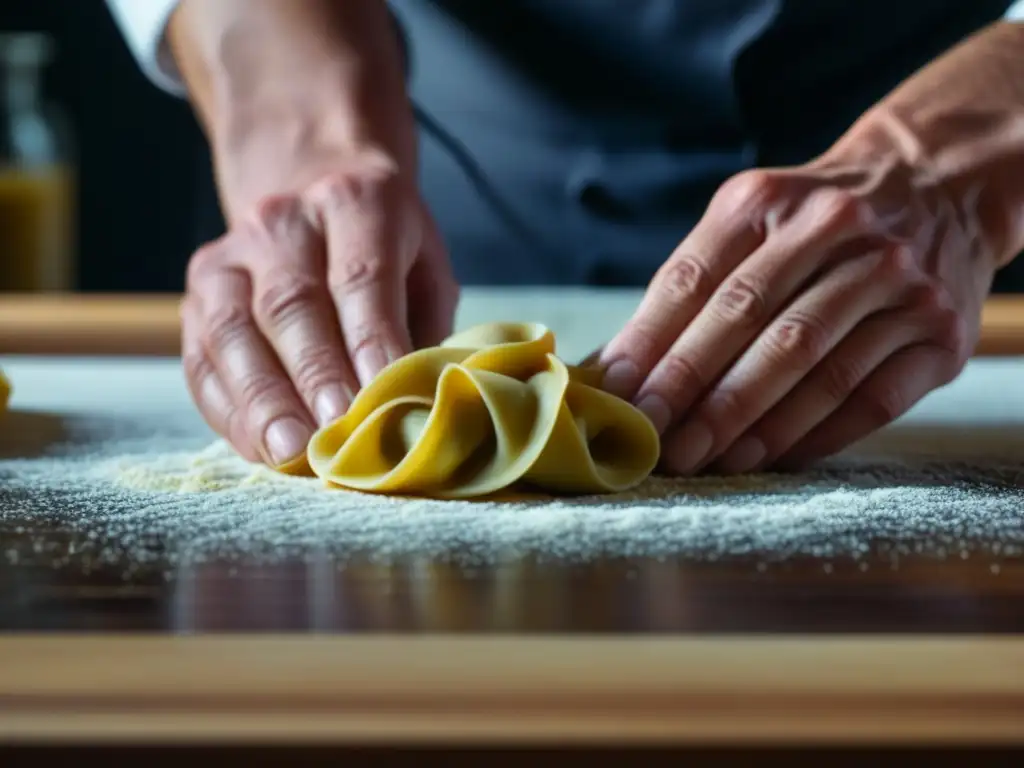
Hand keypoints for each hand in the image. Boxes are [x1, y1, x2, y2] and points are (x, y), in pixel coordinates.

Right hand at [179, 154, 458, 468]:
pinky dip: (229, 410)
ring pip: (233, 332)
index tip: (381, 400)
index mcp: (354, 202)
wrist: (311, 193)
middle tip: (333, 435)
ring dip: (262, 401)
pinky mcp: (195, 295)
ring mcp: (228, 257)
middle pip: (290, 304)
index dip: (369, 342)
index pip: (360, 278)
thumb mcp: (425, 270)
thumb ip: (423, 330)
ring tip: (289, 453)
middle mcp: (282, 222)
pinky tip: (259, 447)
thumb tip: (417, 408)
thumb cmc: (386, 251)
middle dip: (313, 377)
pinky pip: (202, 359)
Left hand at [598, 128, 996, 475]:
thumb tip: (616, 369)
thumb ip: (687, 290)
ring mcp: (897, 281)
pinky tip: (769, 457)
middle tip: (655, 442)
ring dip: (750, 422)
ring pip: (812, 365)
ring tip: (706, 459)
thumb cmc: (812, 224)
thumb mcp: (748, 224)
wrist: (937, 188)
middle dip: (694, 390)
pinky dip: (813, 435)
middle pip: (751, 320)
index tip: (619, 399)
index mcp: (767, 202)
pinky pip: (869, 399)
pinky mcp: (941, 333)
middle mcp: (836, 230)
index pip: (695, 280)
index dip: (651, 345)